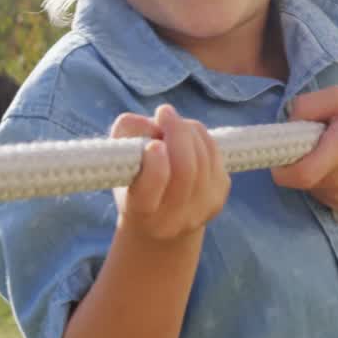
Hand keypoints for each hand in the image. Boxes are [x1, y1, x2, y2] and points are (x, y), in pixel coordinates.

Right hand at [110, 105, 229, 242]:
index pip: (151, 189)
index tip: (153, 144)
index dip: (155, 164)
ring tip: (172, 122)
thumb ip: (126, 136)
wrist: (160, 225)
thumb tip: (153, 121)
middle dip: (177, 132)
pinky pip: (215, 154)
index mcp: (140, 214)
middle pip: (185, 168)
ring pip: (203, 157)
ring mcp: (201, 209)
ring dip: (188, 130)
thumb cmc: (132, 187)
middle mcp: (173, 219)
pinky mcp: (219, 196)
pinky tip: (187, 135)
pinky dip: (201, 136)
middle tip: (164, 113)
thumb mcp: (118, 164)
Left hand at [272, 87, 337, 209]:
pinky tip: (337, 164)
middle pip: (296, 179)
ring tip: (329, 151)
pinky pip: (317, 191)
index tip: (283, 147)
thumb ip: (308, 105)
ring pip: (305, 186)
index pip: (297, 175)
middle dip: (295, 160)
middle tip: (311, 141)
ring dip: (308, 168)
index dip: (280, 165)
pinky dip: (318, 178)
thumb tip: (286, 122)